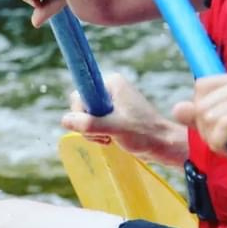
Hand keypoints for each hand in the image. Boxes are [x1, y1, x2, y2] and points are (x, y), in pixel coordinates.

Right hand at [61, 72, 187, 165]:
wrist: (162, 144)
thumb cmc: (143, 133)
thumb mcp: (115, 128)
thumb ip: (90, 124)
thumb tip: (64, 119)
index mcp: (112, 83)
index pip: (80, 93)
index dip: (81, 111)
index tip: (92, 124)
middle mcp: (110, 89)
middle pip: (81, 106)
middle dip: (88, 124)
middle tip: (103, 134)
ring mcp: (112, 102)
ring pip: (86, 118)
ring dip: (93, 132)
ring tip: (109, 138)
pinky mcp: (113, 115)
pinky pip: (94, 124)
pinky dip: (98, 135)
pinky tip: (110, 140)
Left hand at [172, 70, 226, 174]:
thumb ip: (204, 117)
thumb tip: (176, 109)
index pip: (201, 86)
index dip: (201, 113)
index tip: (218, 129)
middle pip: (201, 104)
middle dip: (206, 130)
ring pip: (208, 117)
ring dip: (215, 141)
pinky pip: (221, 127)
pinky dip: (221, 144)